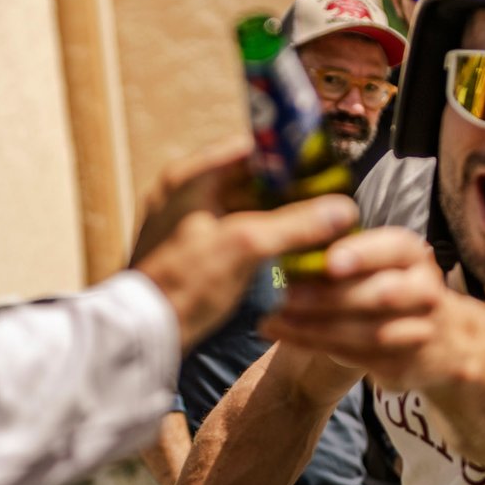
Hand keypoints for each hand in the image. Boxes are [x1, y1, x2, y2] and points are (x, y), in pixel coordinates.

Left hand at [131, 140, 356, 351]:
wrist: (143, 335)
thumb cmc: (184, 285)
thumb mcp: (245, 247)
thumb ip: (294, 224)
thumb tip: (342, 209)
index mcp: (189, 177)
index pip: (251, 149)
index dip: (291, 156)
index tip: (326, 169)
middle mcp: (183, 192)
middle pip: (249, 178)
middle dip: (289, 190)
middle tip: (327, 200)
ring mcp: (184, 222)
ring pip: (243, 206)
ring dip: (277, 215)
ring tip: (315, 224)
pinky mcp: (189, 250)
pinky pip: (233, 231)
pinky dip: (259, 236)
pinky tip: (287, 250)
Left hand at [259, 227, 484, 391]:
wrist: (444, 344)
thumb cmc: (393, 289)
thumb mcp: (383, 264)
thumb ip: (347, 253)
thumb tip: (292, 236)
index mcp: (414, 258)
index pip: (395, 248)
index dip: (364, 254)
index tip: (330, 259)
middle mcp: (424, 292)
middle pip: (381, 295)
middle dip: (331, 296)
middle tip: (288, 294)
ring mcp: (418, 332)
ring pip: (366, 332)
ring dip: (315, 326)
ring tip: (274, 317)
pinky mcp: (400, 366)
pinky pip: (353, 356)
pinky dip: (313, 344)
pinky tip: (283, 332)